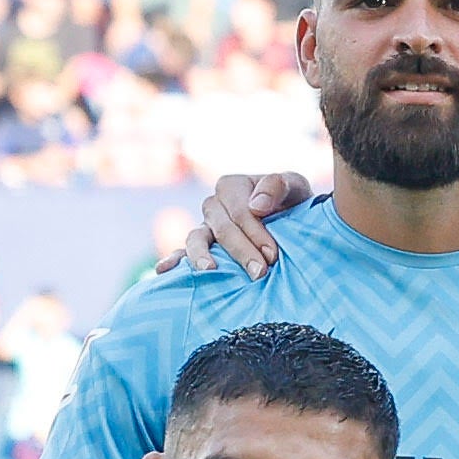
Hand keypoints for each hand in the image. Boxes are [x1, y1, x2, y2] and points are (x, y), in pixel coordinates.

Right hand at [165, 170, 316, 275]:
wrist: (294, 221)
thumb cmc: (293, 202)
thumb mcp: (294, 186)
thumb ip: (277, 185)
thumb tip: (256, 206)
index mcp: (232, 186)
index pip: (239, 211)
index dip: (255, 233)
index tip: (273, 255)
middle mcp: (214, 205)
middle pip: (221, 228)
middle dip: (241, 251)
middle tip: (259, 273)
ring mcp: (205, 226)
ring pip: (196, 238)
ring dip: (201, 255)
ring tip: (210, 271)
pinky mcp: (202, 247)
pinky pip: (183, 251)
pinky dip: (173, 259)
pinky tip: (163, 271)